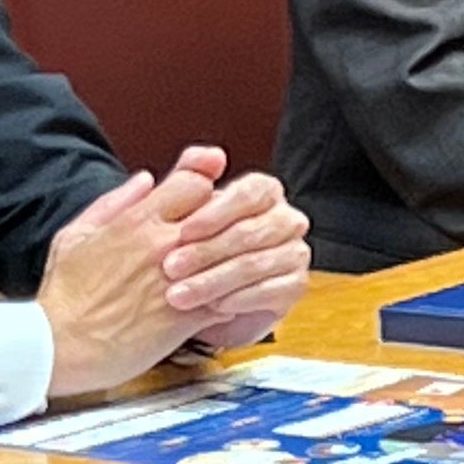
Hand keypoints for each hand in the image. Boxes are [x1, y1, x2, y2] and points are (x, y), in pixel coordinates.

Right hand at [36, 148, 309, 393]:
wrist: (58, 345)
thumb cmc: (64, 294)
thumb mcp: (75, 235)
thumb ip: (113, 202)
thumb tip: (146, 179)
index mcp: (136, 221)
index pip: (195, 181)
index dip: (204, 188)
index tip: (203, 202)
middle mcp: (162, 244)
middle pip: (220, 211)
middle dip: (227, 219)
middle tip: (224, 233)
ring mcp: (178, 279)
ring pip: (233, 253)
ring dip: (237, 257)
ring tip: (234, 265)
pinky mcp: (187, 315)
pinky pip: (231, 297)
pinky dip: (237, 296)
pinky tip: (233, 299)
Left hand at [155, 148, 309, 347]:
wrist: (195, 299)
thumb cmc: (187, 251)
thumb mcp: (177, 211)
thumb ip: (189, 176)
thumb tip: (211, 155)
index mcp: (263, 194)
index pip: (252, 192)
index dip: (219, 211)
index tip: (184, 230)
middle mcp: (285, 220)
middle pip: (254, 231)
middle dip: (208, 251)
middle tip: (170, 267)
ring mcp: (294, 254)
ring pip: (258, 264)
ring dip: (215, 280)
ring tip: (180, 294)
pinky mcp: (294, 287)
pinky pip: (273, 291)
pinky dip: (240, 299)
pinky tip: (212, 307)